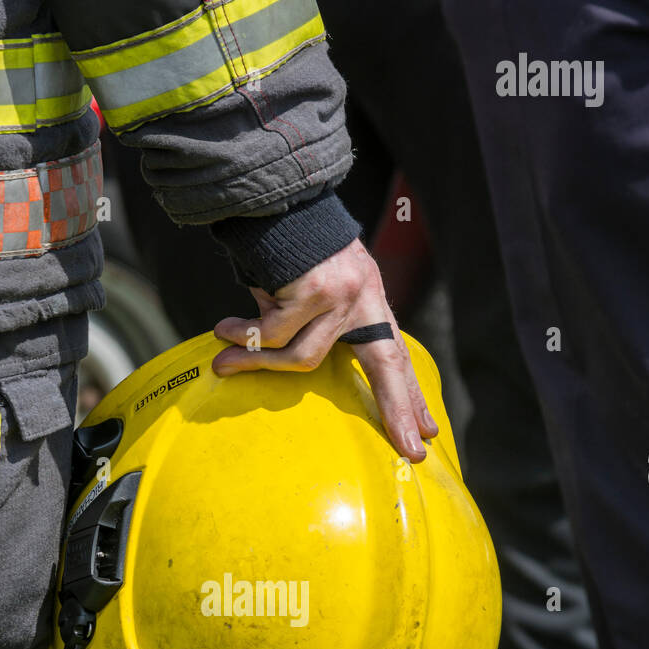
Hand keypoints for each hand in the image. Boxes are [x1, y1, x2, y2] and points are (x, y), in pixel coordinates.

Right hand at [212, 237, 437, 460]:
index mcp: (368, 301)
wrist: (272, 195)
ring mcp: (341, 294)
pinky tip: (221, 331)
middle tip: (414, 453)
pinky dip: (242, 336)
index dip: (408, 397)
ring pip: (304, 357)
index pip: (396, 357)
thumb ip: (317, 324)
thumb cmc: (285, 246)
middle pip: (387, 367)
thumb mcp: (313, 287)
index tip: (427, 433)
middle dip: (399, 412)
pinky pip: (272, 332)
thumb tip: (286, 364)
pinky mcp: (313, 289)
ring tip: (223, 363)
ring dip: (257, 362)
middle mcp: (364, 298)